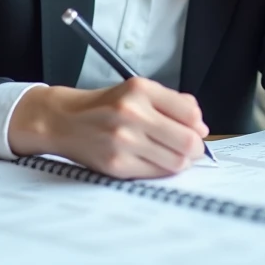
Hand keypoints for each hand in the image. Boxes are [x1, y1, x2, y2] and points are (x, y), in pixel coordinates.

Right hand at [7, 79, 208, 178]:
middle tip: (189, 148)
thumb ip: (172, 102)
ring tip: (171, 154)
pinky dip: (161, 170)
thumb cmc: (104, 106)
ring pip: (176, 162)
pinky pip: (155, 174)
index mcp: (140, 90)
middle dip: (195, 148)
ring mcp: (123, 141)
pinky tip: (153, 161)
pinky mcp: (116, 164)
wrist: (63, 120)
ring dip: (181, 161)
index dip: (198, 126)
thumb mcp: (136, 90)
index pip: (190, 113)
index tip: (196, 130)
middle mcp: (131, 113)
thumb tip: (201, 126)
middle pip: (188, 141)